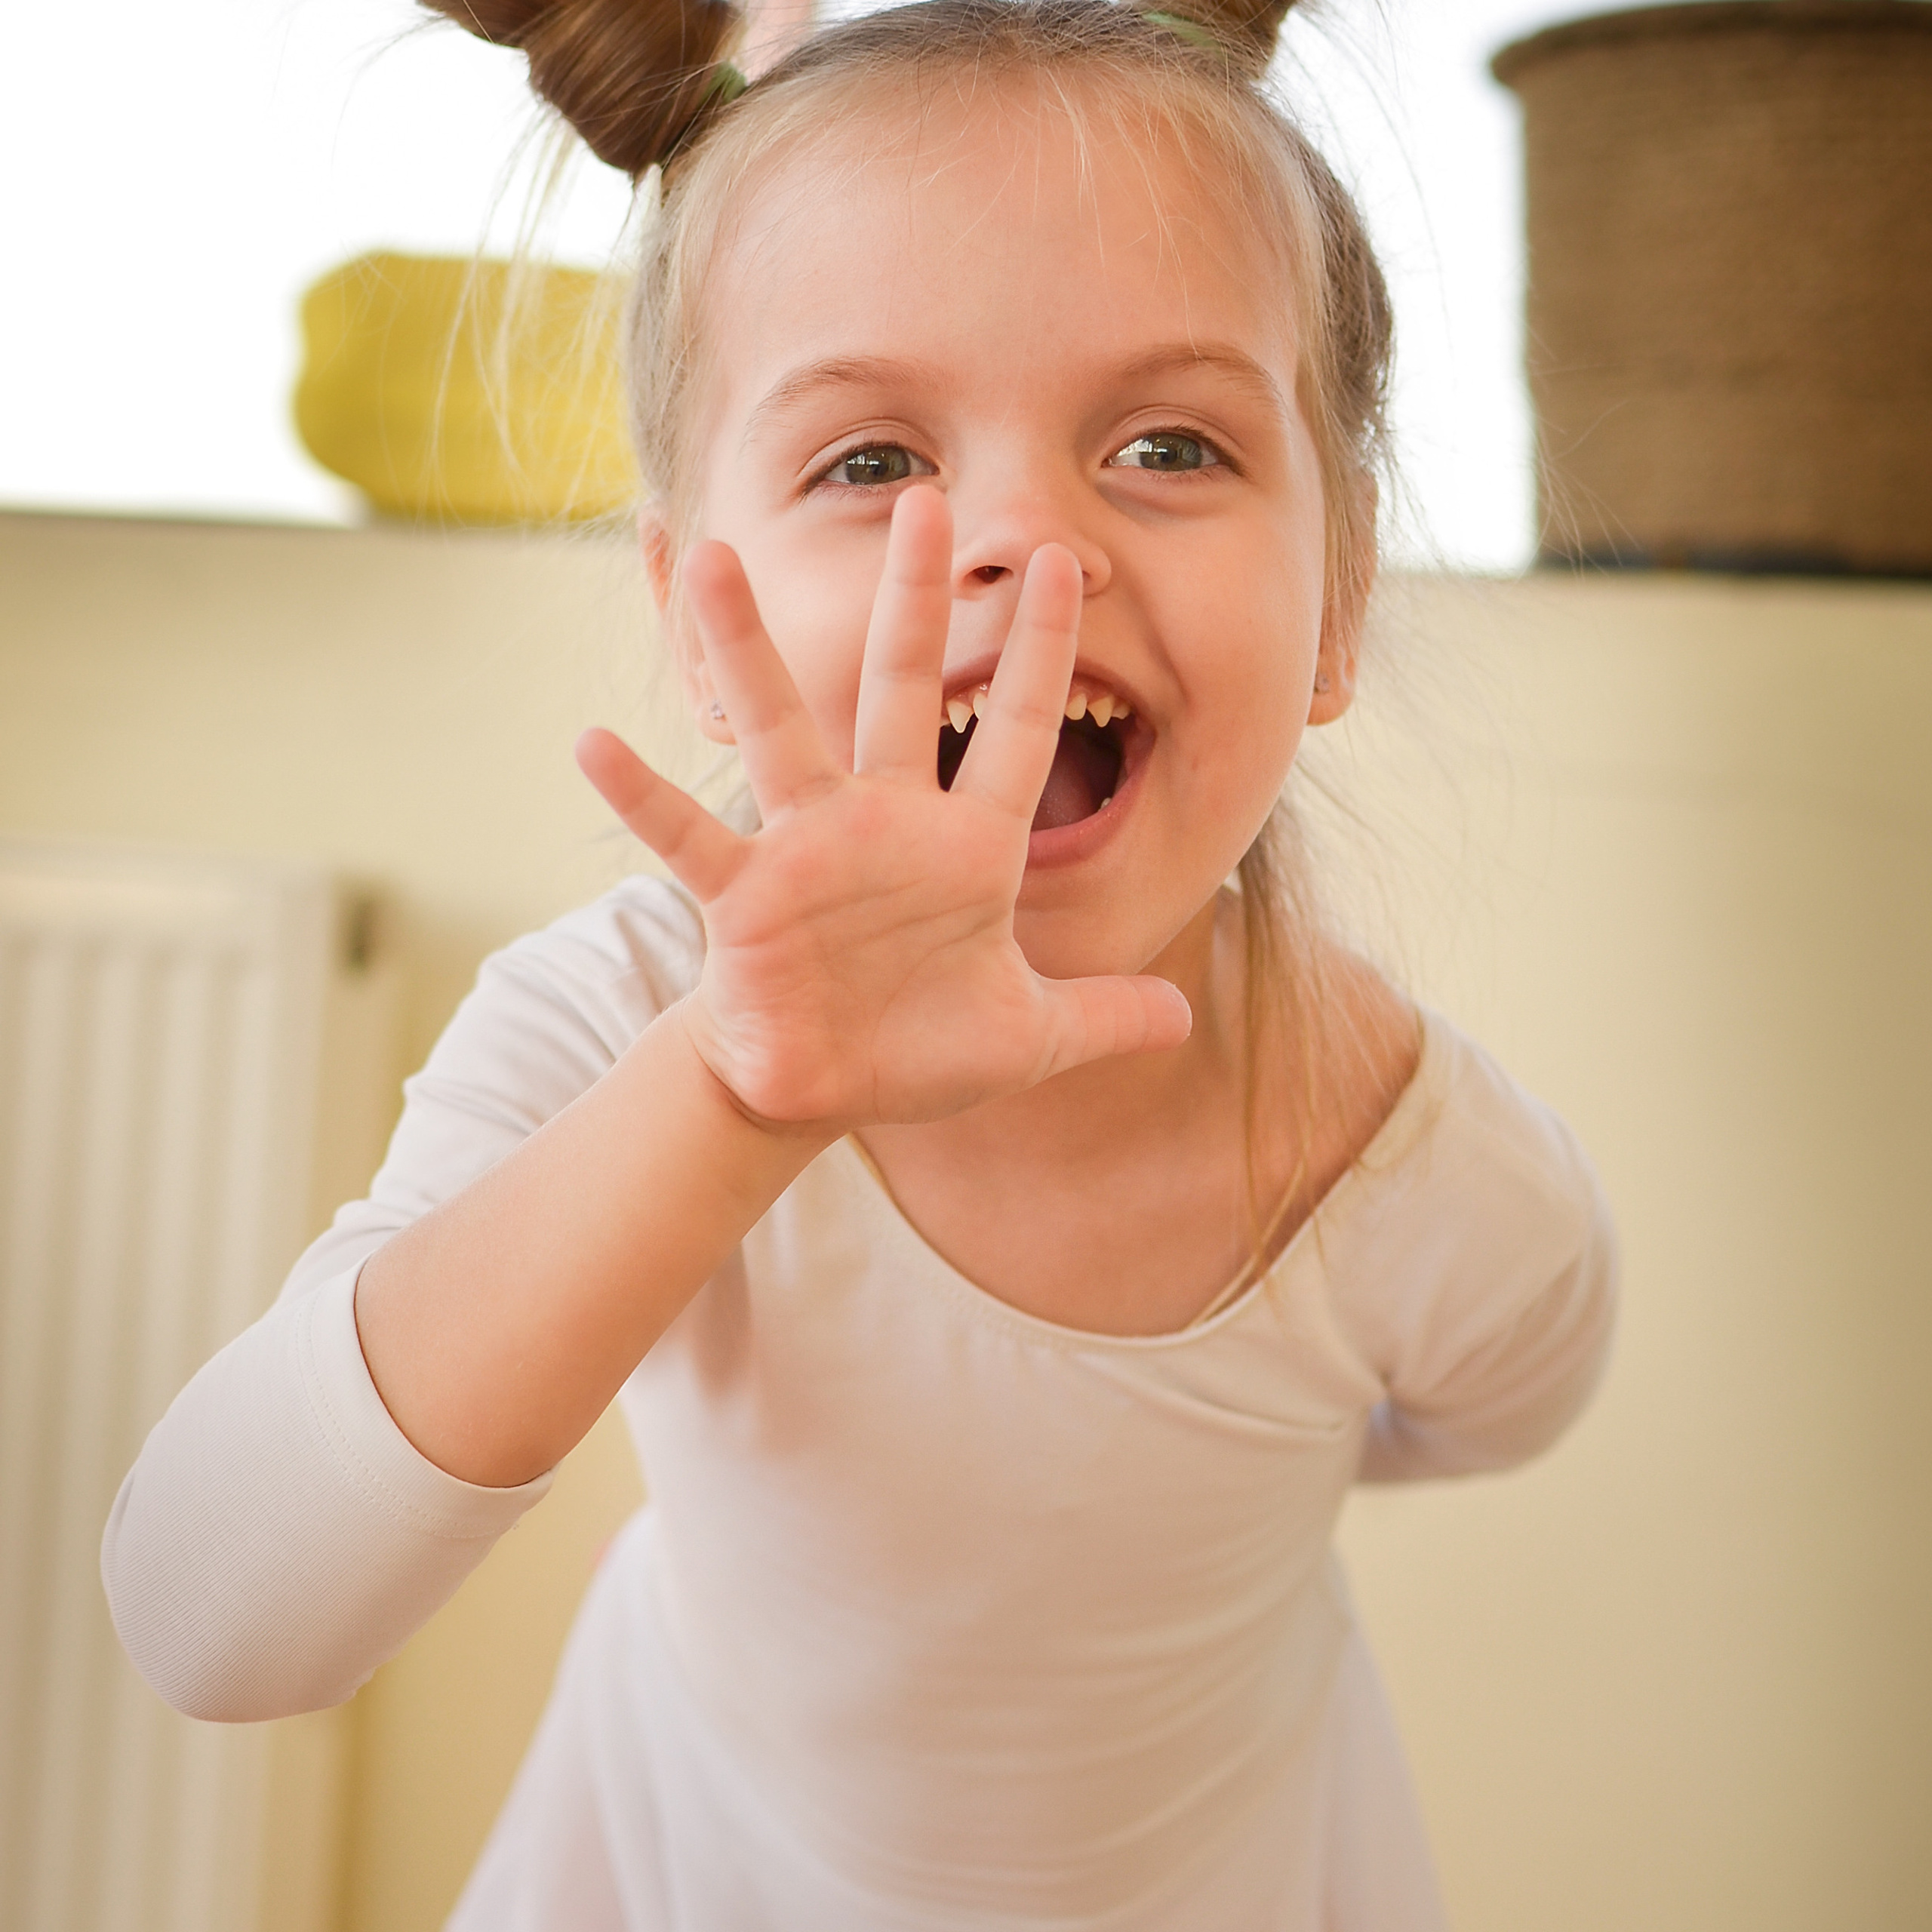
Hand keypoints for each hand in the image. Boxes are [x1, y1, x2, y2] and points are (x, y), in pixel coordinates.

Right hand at [577, 485, 1191, 1127]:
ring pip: (781, 732)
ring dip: (749, 652)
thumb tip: (1182, 1023)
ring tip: (716, 559)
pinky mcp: (744, 897)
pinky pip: (688, 838)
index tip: (1067, 566)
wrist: (821, 1085)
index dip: (1045, 655)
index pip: (1021, 734)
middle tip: (923, 501)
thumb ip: (1102, 1018)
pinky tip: (592, 744)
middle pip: (903, 692)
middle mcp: (886, 824)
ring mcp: (810, 851)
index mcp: (967, 849)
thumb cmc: (918, 1046)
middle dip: (914, 602)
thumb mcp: (1027, 1038)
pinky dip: (642, 799)